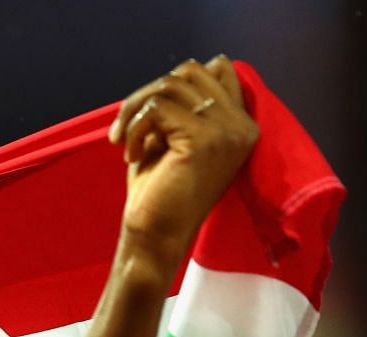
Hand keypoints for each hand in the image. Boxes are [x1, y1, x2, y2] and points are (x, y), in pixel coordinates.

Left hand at [109, 56, 258, 270]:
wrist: (156, 238)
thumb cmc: (160, 192)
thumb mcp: (173, 138)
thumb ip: (181, 105)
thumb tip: (176, 72)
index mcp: (241, 125)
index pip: (218, 69)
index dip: (177, 82)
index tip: (151, 115)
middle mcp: (242, 125)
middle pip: (191, 71)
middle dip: (149, 93)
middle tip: (126, 127)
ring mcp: (227, 131)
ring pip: (171, 84)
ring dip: (135, 108)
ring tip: (124, 141)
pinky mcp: (204, 139)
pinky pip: (158, 108)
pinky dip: (135, 126)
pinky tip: (131, 154)